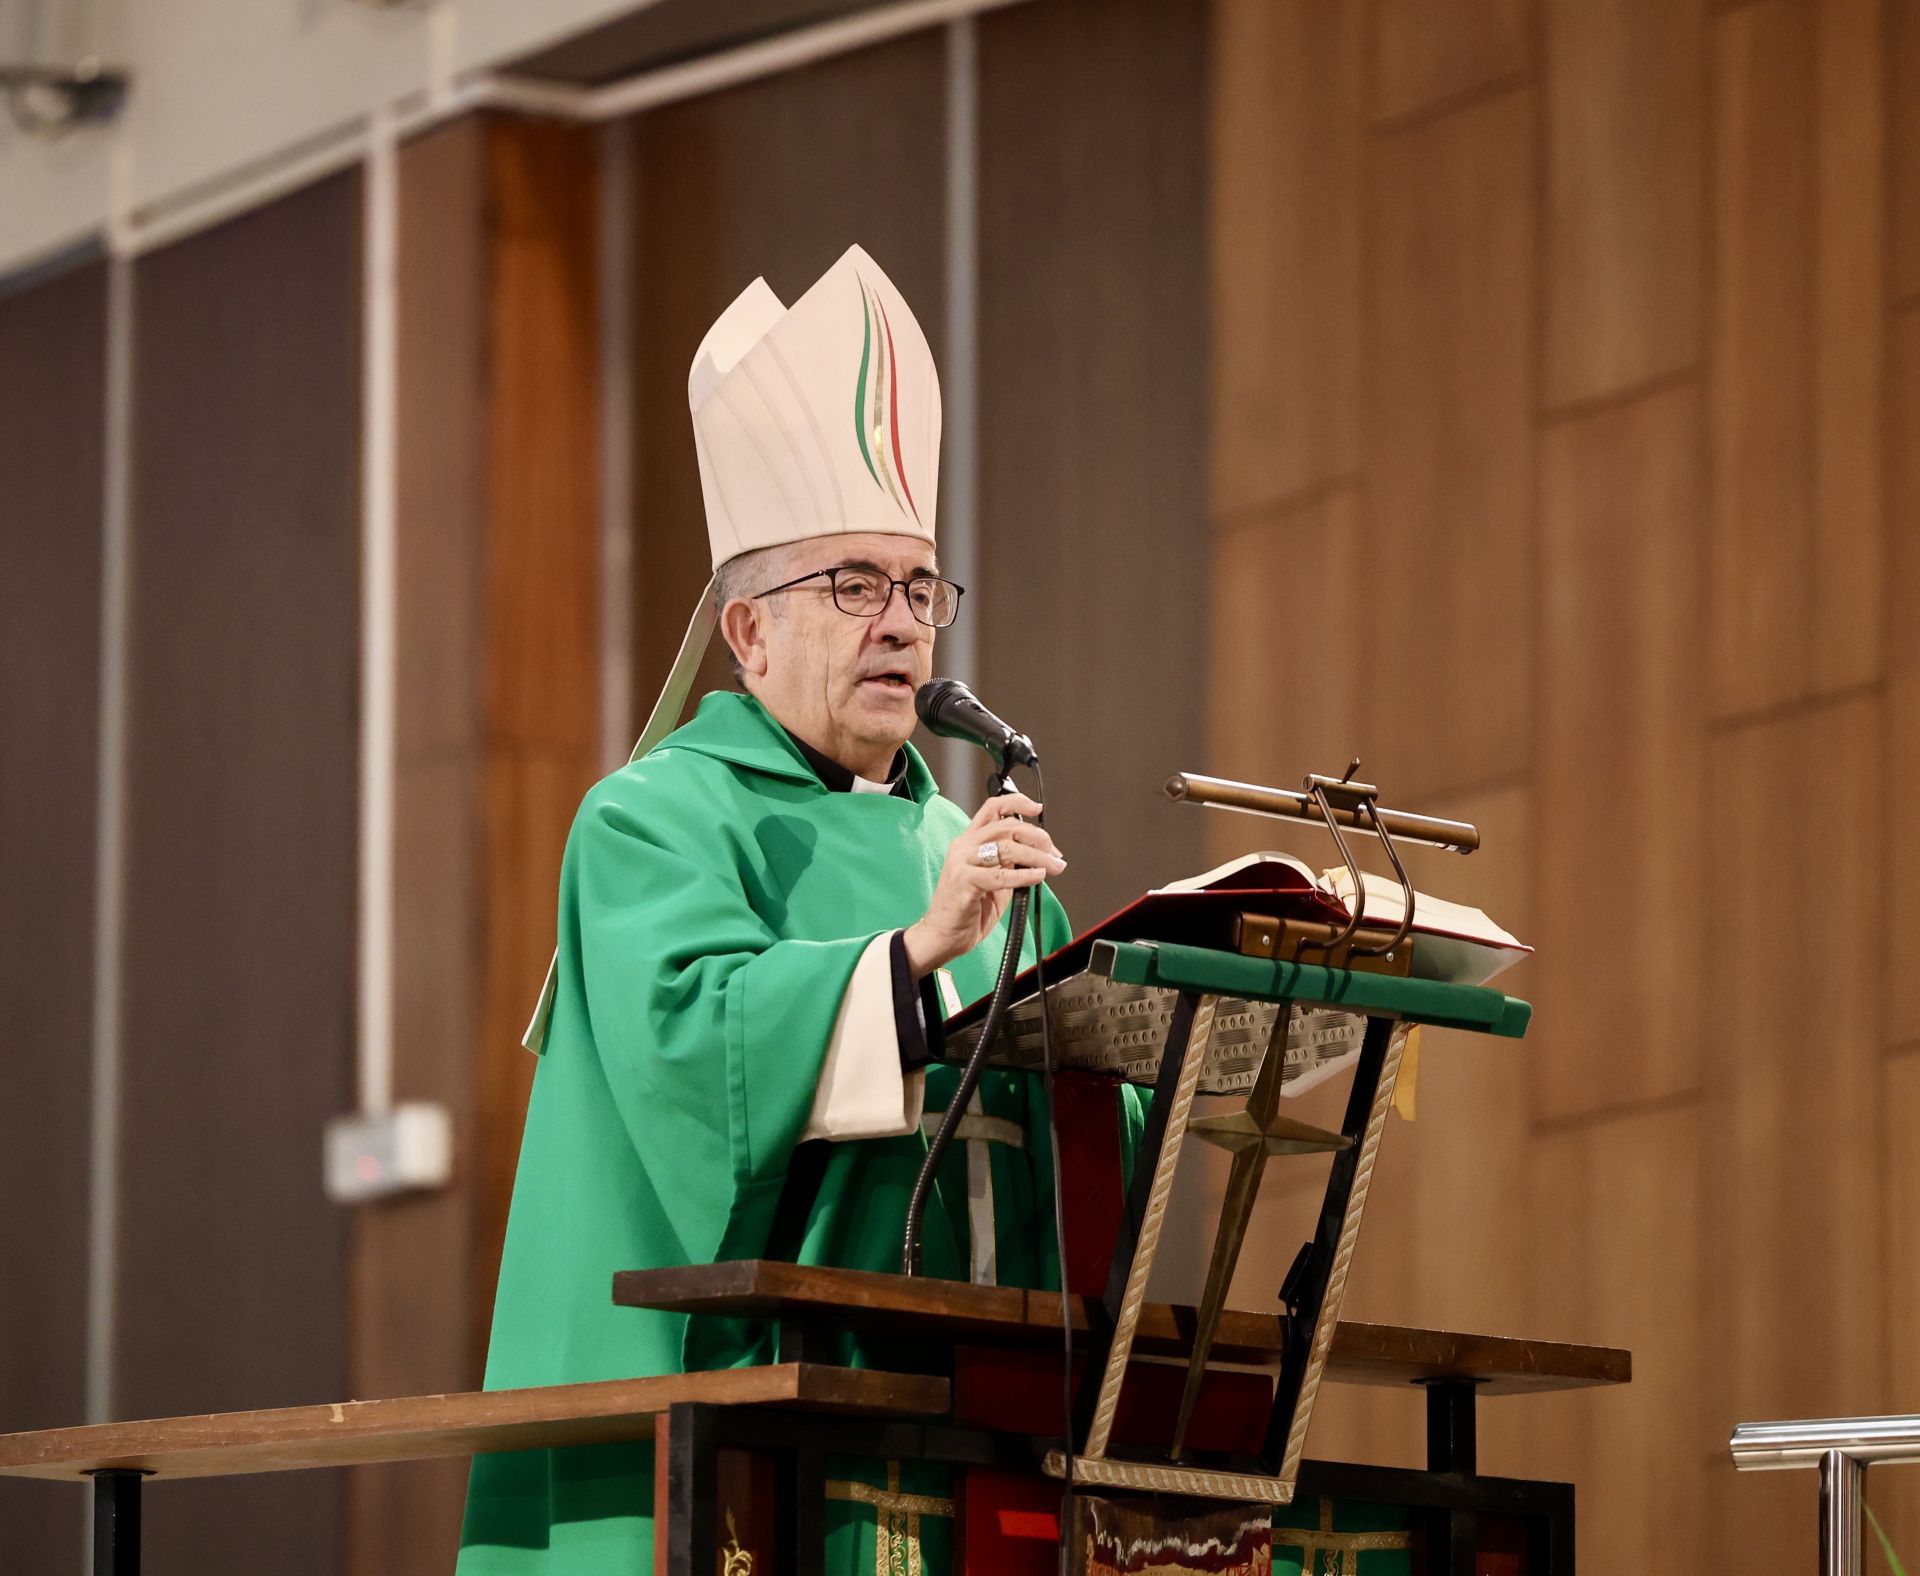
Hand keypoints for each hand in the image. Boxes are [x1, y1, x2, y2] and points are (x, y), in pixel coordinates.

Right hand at [902, 792, 1066, 976]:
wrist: (944, 935)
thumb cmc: (968, 909)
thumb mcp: (994, 879)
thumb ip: (1011, 862)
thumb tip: (1041, 855)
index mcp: (969, 841)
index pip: (992, 808)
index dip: (1017, 803)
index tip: (1037, 809)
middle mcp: (964, 846)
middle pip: (1006, 826)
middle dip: (1037, 837)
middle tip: (1054, 853)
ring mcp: (961, 862)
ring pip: (1006, 847)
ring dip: (1036, 856)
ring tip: (1053, 866)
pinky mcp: (964, 881)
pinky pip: (1000, 875)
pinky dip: (1024, 875)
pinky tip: (1038, 876)